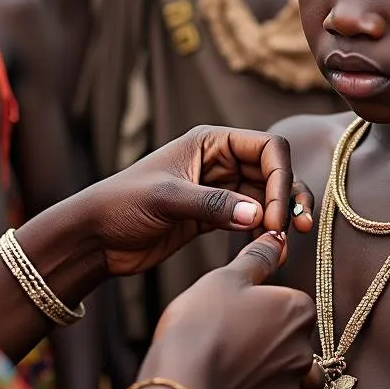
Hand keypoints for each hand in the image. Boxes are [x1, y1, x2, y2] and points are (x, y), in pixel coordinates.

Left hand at [75, 125, 314, 277]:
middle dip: (289, 197)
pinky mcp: (215, 216)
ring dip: (282, 215)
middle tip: (293, 229)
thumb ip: (212, 205)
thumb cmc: (122, 205)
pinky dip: (264, 230)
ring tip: (284, 240)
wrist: (96, 237)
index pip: (267, 148)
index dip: (281, 178)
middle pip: (274, 171)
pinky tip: (267, 247)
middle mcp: (220, 161)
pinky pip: (252, 218)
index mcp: (210, 142)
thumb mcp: (166, 199)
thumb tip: (259, 215)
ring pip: (267, 196)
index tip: (276, 215)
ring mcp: (219, 189)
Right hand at [143, 232, 321, 388]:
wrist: (183, 386)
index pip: (294, 302)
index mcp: (297, 312)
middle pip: (292, 338)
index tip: (239, 305)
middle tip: (230, 331)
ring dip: (263, 367)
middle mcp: (301, 352)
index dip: (265, 302)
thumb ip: (257, 259)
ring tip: (227, 359)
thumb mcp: (226, 278)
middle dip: (268, 336)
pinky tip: (222, 383)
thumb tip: (277, 239)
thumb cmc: (203, 324)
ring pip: (283, 373)